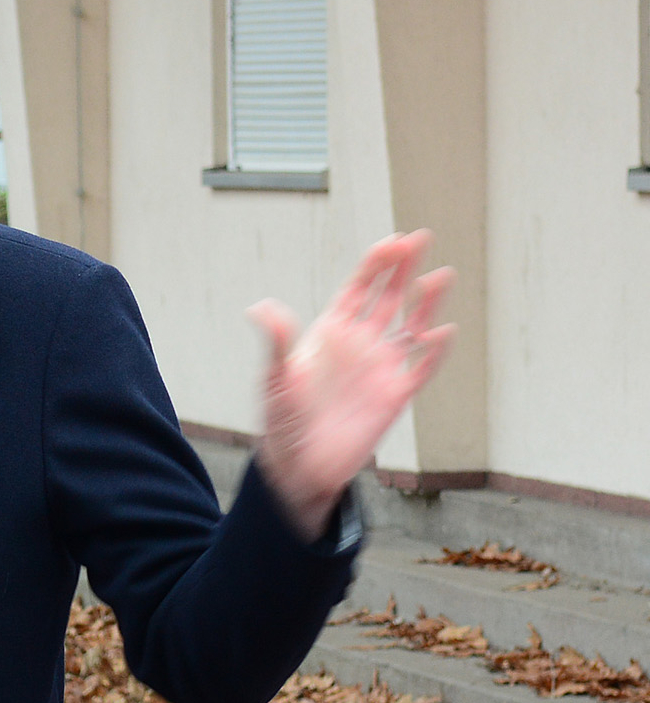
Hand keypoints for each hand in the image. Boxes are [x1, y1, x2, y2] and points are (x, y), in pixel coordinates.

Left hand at [249, 231, 455, 539]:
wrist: (299, 465)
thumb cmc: (281, 419)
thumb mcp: (274, 377)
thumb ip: (276, 342)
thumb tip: (260, 307)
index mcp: (330, 333)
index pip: (357, 289)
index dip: (374, 265)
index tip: (391, 242)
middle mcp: (359, 345)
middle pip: (388, 298)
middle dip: (403, 269)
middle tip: (421, 238)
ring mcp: (380, 368)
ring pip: (410, 327)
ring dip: (426, 303)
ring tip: (441, 275)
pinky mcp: (395, 396)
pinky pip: (420, 369)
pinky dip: (433, 352)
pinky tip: (441, 331)